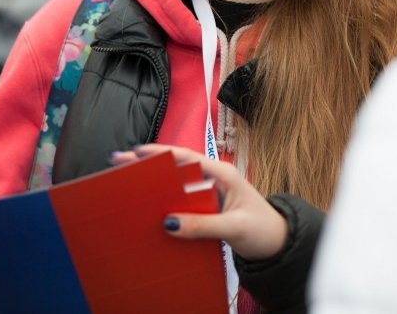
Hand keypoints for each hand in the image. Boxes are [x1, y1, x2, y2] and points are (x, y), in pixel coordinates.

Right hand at [110, 144, 288, 260]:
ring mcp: (209, 194)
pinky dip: (165, 205)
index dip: (160, 153)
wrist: (278, 244)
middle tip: (118, 164)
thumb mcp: (234, 227)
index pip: (186, 158)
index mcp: (222, 174)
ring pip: (176, 186)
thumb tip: (169, 223)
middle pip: (176, 168)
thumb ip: (204, 225)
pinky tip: (148, 209)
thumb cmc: (263, 230)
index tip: (135, 151)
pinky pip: (181, 204)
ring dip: (154, 184)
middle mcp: (213, 179)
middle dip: (148, 165)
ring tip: (126, 183)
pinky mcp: (206, 210)